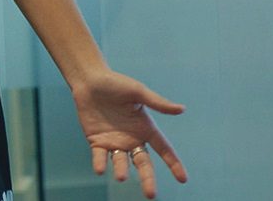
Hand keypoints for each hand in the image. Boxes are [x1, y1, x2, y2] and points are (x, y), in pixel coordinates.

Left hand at [71, 69, 188, 198]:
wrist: (89, 81)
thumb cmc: (116, 83)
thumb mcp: (138, 92)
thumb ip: (157, 103)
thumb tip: (181, 109)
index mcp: (146, 128)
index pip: (164, 149)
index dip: (173, 163)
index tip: (183, 179)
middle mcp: (132, 139)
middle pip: (143, 163)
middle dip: (147, 178)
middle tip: (151, 195)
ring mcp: (114, 142)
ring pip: (121, 162)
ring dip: (121, 170)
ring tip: (121, 177)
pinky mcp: (97, 142)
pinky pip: (100, 157)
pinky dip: (100, 164)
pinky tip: (99, 169)